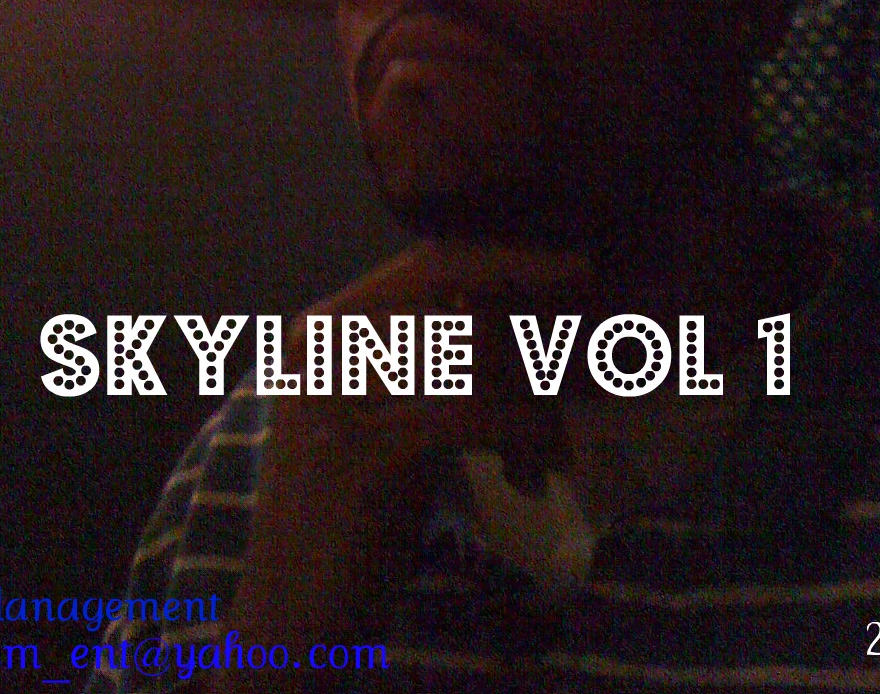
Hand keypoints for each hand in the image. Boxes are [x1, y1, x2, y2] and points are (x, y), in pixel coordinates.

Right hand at [206, 240, 602, 687]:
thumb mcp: (382, 418)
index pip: (427, 261)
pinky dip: (522, 435)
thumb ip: (429, 362)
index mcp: (323, 329)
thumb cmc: (350, 518)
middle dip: (530, 318)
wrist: (291, 620)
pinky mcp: (362, 455)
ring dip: (533, 393)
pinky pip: (470, 415)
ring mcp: (335, 397)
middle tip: (588, 354)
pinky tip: (540, 471)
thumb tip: (524, 314)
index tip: (575, 268)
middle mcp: (321, 346)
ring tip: (558, 440)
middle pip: (454, 293)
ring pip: (469, 351)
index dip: (507, 258)